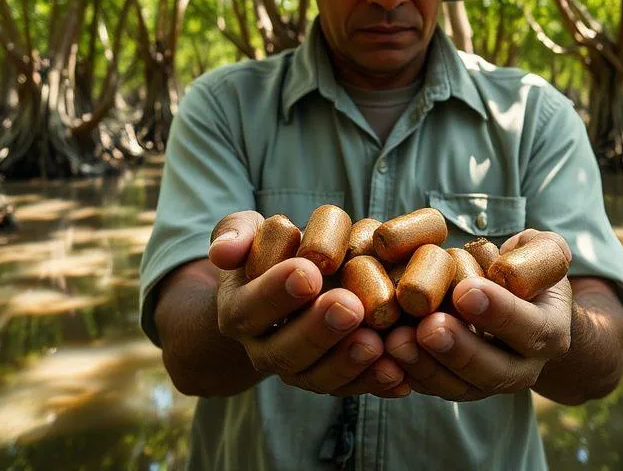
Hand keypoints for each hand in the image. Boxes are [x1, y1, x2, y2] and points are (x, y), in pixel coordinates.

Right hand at [208, 210, 408, 397]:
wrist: (286, 288)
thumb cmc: (272, 249)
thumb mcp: (247, 231)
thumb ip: (234, 232)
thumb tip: (223, 252)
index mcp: (238, 311)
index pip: (250, 307)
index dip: (276, 291)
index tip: (309, 271)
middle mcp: (261, 349)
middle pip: (283, 352)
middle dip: (318, 330)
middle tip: (349, 305)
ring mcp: (296, 371)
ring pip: (315, 378)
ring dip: (346, 363)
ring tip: (376, 343)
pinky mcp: (328, 382)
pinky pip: (348, 390)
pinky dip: (374, 384)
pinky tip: (399, 375)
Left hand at [386, 229, 573, 400]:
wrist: (522, 308)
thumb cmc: (528, 270)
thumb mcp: (546, 251)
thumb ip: (540, 252)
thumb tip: (506, 269)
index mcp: (550, 331)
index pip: (530, 328)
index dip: (500, 312)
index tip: (465, 291)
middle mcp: (523, 367)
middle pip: (495, 371)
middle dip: (459, 350)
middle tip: (428, 327)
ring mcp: (488, 384)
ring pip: (460, 388)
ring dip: (426, 367)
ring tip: (396, 342)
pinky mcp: (457, 388)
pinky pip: (433, 390)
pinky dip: (407, 375)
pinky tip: (384, 355)